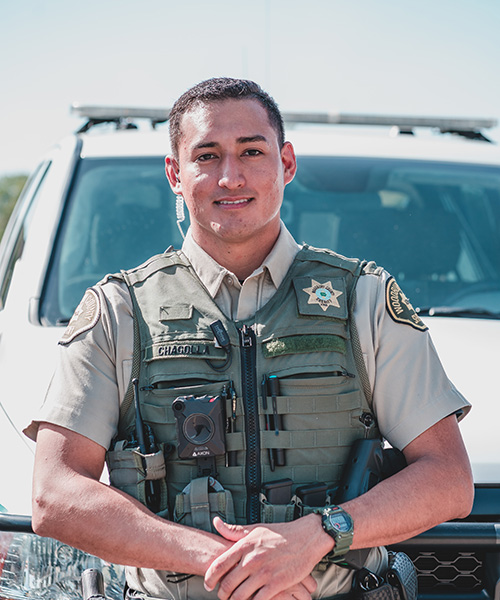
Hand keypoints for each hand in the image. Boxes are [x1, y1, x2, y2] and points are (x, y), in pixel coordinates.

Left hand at [204, 515, 328, 599]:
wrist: (306, 538)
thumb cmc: (281, 533)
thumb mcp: (256, 528)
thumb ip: (234, 530)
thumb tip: (216, 523)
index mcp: (245, 545)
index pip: (219, 565)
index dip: (209, 577)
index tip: (208, 584)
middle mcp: (252, 559)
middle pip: (227, 584)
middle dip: (222, 593)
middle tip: (222, 595)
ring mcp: (264, 573)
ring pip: (240, 595)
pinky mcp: (277, 584)